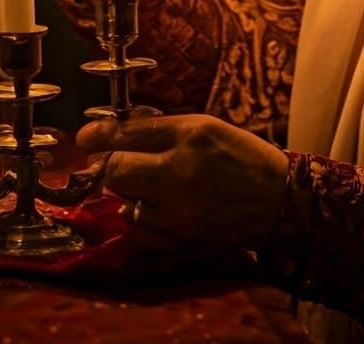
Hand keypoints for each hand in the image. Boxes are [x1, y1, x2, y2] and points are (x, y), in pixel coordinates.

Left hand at [79, 114, 289, 248]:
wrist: (278, 200)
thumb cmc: (242, 155)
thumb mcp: (205, 127)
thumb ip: (162, 130)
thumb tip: (118, 135)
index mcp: (189, 136)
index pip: (130, 134)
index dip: (101, 136)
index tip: (85, 137)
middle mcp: (179, 172)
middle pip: (118, 171)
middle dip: (115, 166)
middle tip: (124, 162)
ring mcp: (177, 209)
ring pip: (126, 201)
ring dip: (130, 192)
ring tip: (152, 184)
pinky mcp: (179, 236)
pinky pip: (140, 228)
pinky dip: (140, 217)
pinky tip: (153, 207)